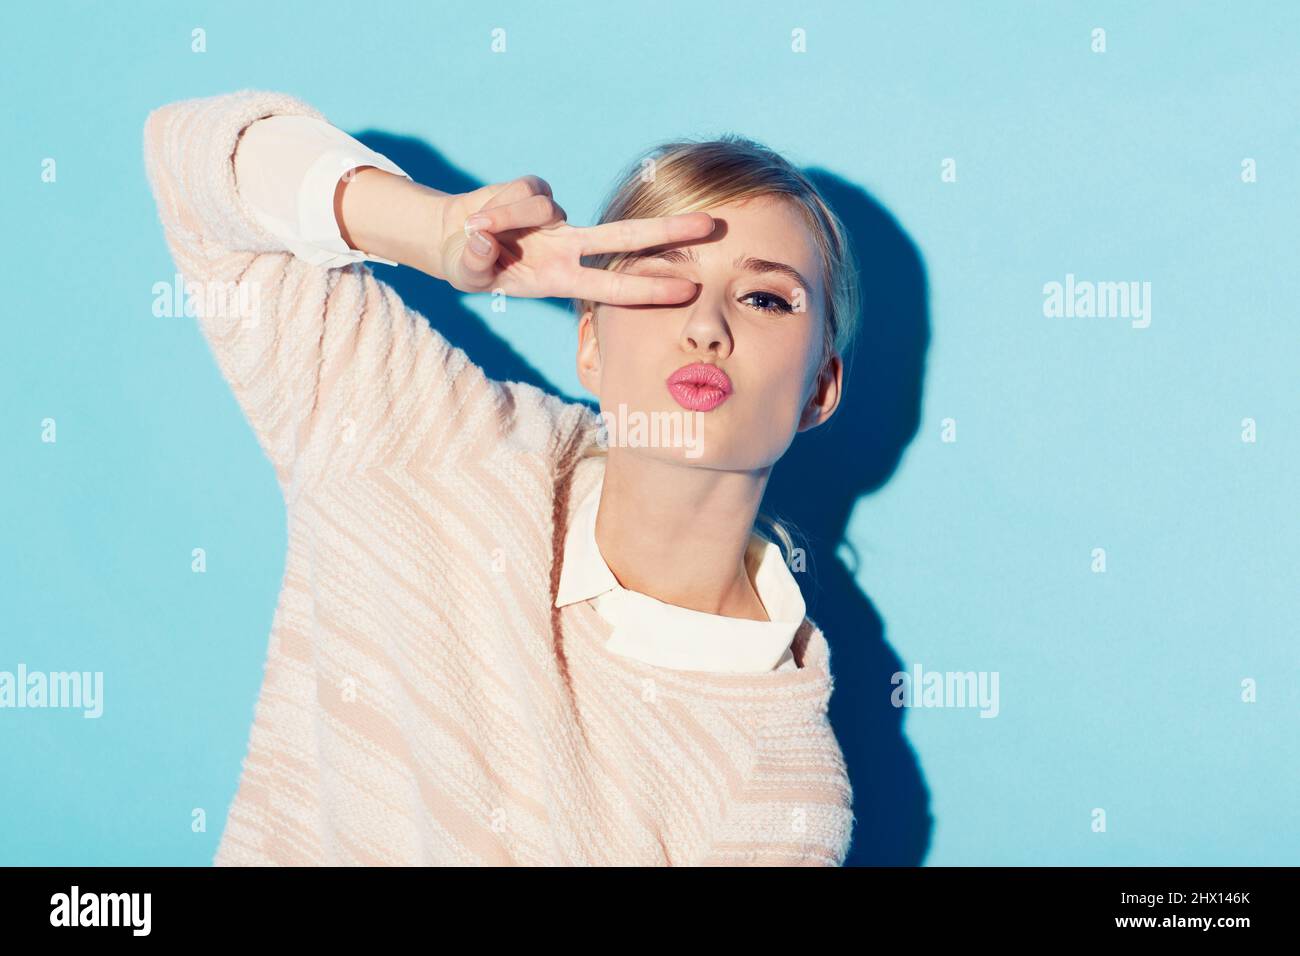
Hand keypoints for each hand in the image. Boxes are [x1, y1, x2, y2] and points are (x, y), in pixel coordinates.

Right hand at [433, 175, 714, 304]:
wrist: (454, 237)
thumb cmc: (470, 264)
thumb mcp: (469, 271)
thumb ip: (476, 260)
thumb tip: (485, 239)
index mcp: (561, 278)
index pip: (614, 286)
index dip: (650, 288)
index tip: (688, 288)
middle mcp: (568, 247)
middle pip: (627, 236)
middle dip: (670, 232)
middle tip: (714, 225)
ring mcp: (556, 219)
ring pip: (545, 208)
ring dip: (507, 217)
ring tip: (480, 231)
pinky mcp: (539, 191)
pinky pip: (525, 190)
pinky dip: (499, 203)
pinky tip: (486, 213)